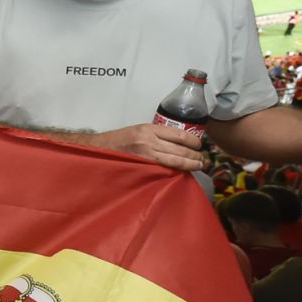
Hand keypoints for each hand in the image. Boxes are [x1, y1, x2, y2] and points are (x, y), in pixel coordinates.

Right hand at [89, 122, 207, 172]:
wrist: (97, 150)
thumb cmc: (118, 142)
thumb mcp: (138, 131)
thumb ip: (157, 136)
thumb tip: (179, 143)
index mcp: (149, 129)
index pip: (181, 135)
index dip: (195, 142)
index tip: (200, 146)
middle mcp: (149, 141)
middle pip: (181, 149)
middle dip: (196, 156)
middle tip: (204, 159)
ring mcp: (146, 155)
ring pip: (176, 161)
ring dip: (191, 164)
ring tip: (199, 166)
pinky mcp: (142, 167)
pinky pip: (165, 169)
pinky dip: (177, 171)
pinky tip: (183, 172)